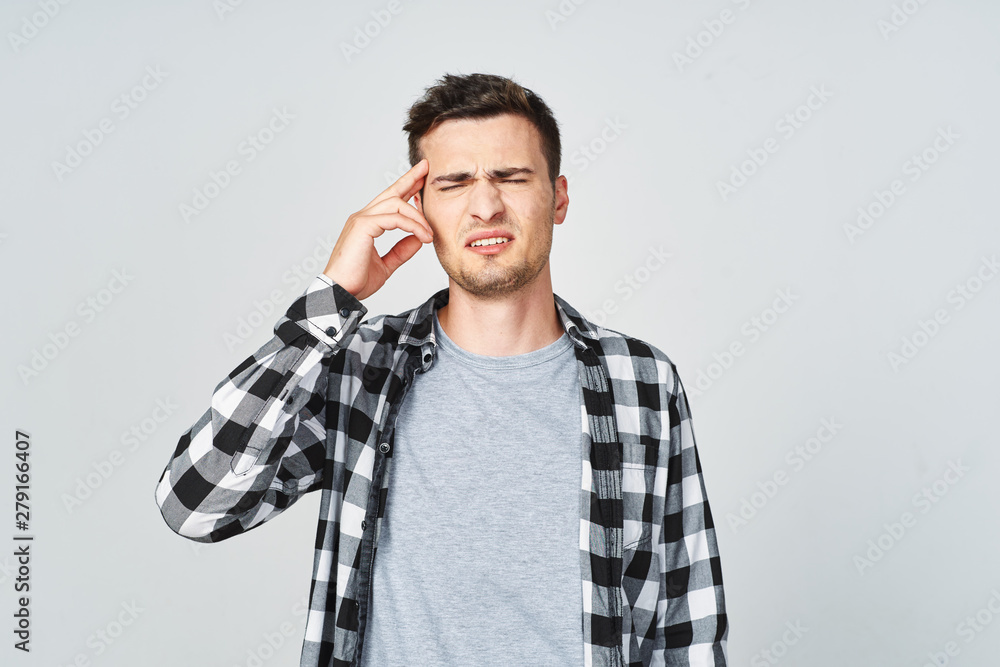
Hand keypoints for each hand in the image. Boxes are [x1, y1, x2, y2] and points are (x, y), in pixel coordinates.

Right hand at [323, 158, 433, 299]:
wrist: (341, 293)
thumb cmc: (357, 281)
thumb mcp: (386, 265)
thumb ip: (401, 251)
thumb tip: (418, 240)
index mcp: (367, 224)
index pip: (389, 201)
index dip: (405, 188)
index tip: (421, 180)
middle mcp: (363, 217)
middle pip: (391, 192)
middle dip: (410, 180)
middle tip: (426, 170)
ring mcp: (361, 220)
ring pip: (396, 204)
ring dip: (418, 217)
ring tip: (430, 234)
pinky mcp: (363, 226)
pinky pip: (395, 219)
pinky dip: (412, 226)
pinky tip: (423, 236)